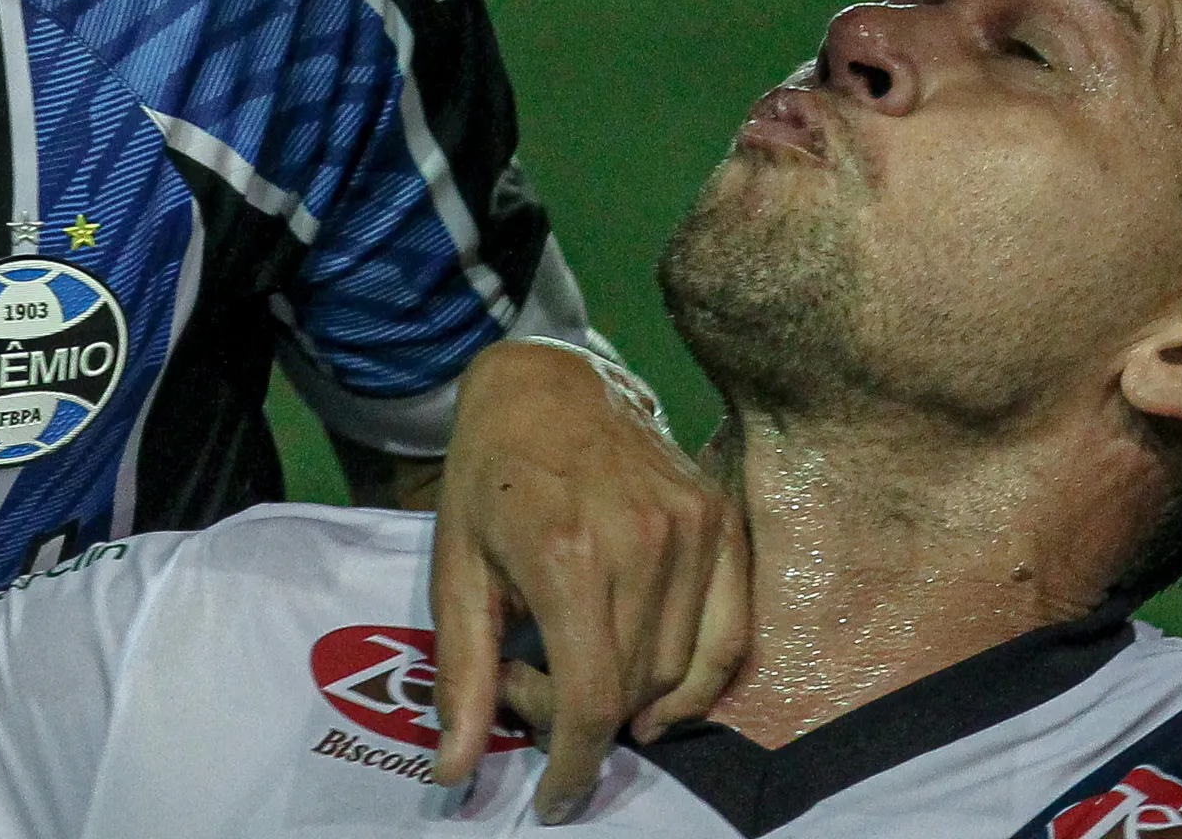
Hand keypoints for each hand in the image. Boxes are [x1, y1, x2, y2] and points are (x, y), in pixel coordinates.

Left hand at [428, 339, 747, 821]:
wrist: (548, 385)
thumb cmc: (488, 477)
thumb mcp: (456, 569)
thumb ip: (462, 674)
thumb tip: (453, 771)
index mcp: (568, 552)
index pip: (593, 697)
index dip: (574, 763)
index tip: (555, 799)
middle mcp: (642, 541)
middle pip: (635, 690)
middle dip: (584, 720)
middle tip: (532, 686)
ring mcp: (692, 528)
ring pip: (681, 671)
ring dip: (633, 699)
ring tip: (575, 661)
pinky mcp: (721, 521)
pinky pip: (729, 635)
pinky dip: (697, 680)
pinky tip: (652, 686)